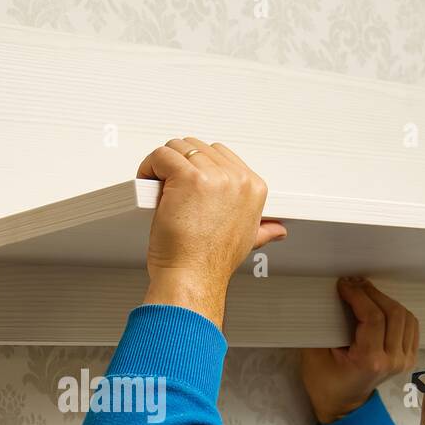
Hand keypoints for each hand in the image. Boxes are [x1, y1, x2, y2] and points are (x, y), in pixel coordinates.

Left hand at [136, 137, 286, 327]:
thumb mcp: (248, 242)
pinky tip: (148, 182)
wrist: (193, 277)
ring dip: (162, 164)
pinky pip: (161, 155)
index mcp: (253, 188)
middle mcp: (237, 179)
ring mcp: (213, 176)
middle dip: (180, 164)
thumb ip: (264, 230)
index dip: (199, 167)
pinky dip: (149, 166)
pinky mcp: (187, 177)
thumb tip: (276, 231)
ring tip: (157, 186)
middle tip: (169, 188)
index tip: (187, 186)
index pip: (221, 154)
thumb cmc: (210, 263)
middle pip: (199, 147)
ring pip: (178, 147)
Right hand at [301, 277, 419, 423]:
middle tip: (354, 284)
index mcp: (369, 361)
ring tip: (365, 293)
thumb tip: (331, 296)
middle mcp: (393, 360)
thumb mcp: (314, 354)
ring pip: (405, 316)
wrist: (343, 405)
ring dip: (385, 300)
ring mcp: (404, 360)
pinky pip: (410, 325)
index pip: (372, 318)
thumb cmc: (324, 382)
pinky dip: (397, 311)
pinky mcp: (409, 358)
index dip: (358, 295)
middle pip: (393, 313)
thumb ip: (323, 325)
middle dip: (372, 293)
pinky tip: (380, 306)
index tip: (344, 284)